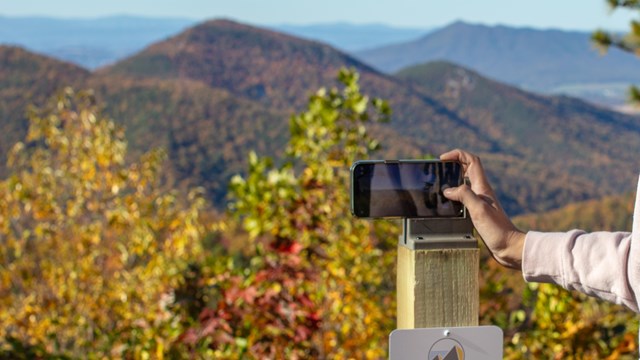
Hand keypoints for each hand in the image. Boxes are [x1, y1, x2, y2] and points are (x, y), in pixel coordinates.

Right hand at [440, 149, 524, 269]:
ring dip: (453, 179)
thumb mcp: (478, 210)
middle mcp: (481, 191)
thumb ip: (464, 195)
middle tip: (440, 169)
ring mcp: (480, 201)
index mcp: (483, 187)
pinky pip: (464, 196)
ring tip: (440, 184)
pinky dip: (454, 195)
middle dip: (454, 164)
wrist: (509, 247)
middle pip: (468, 168)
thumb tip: (448, 190)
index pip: (471, 161)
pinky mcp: (477, 211)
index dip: (457, 155)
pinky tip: (448, 203)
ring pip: (465, 182)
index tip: (443, 159)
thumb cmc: (498, 230)